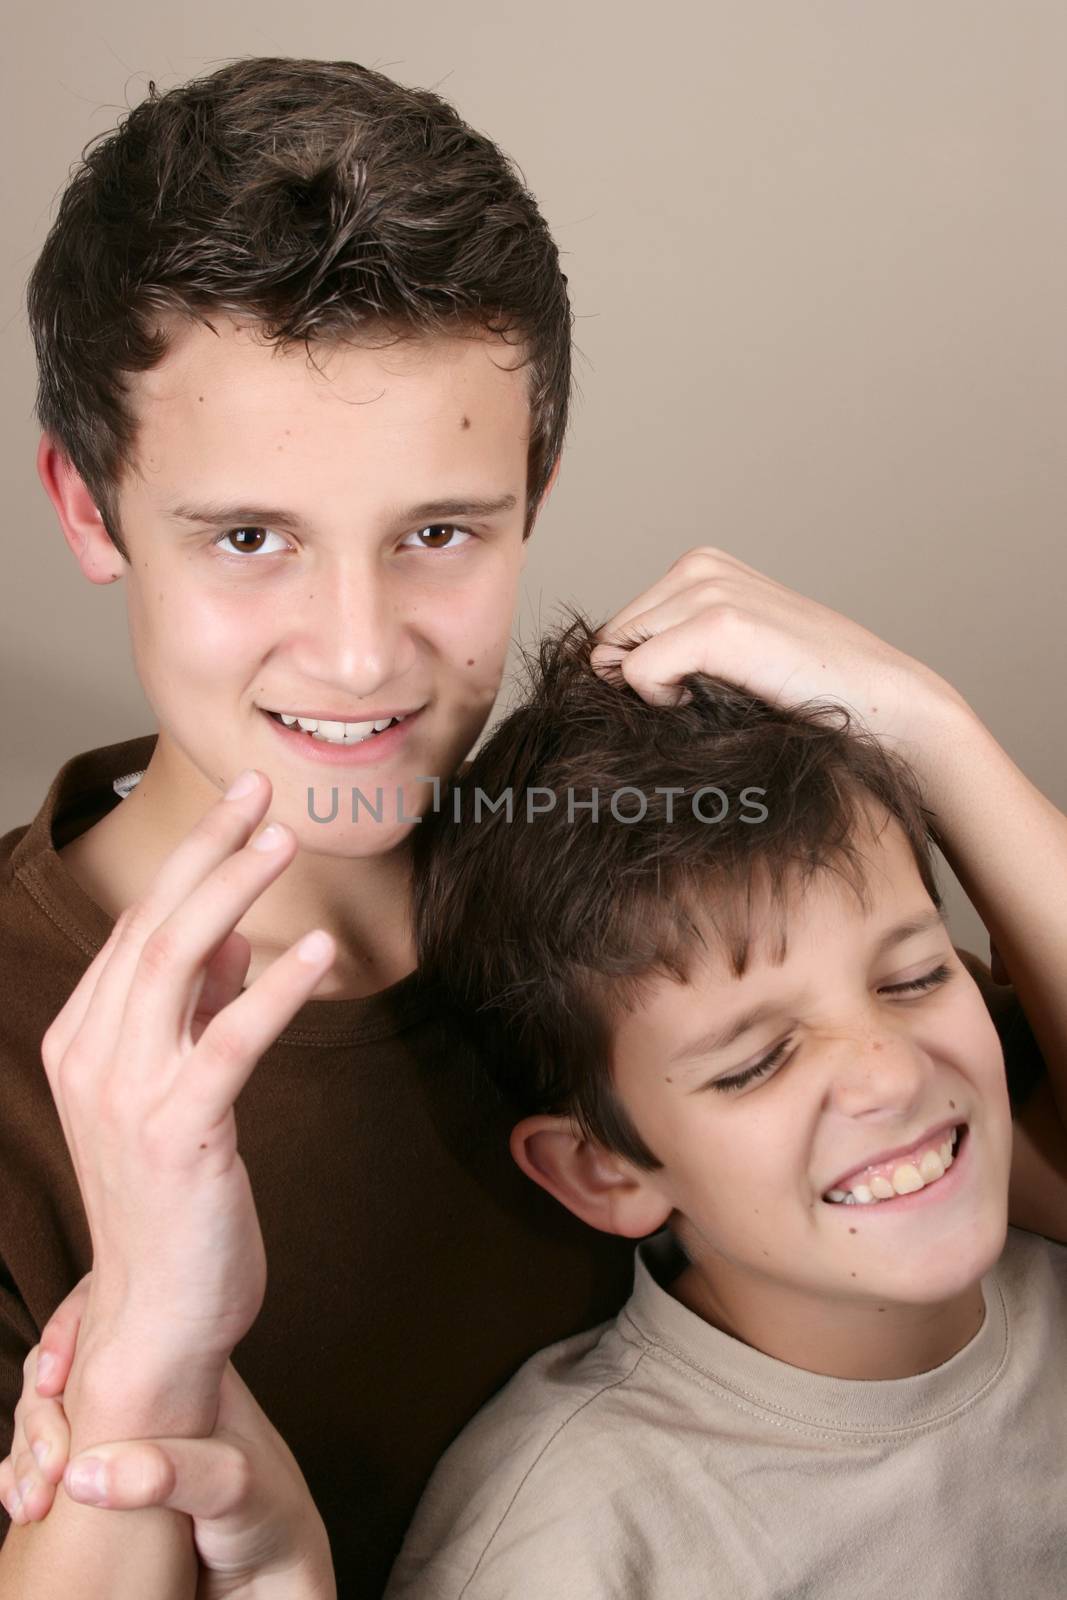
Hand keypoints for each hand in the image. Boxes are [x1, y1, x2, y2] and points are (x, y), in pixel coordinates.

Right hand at [0, 1281, 334, 1599]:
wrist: (269, 1576)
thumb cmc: (267, 1514)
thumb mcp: (232, 1484)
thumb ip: (171, 1472)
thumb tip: (83, 1474)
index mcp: (186, 1368)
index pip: (111, 1328)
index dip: (66, 1343)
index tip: (50, 1386)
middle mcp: (151, 1392)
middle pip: (67, 1373)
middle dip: (37, 1413)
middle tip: (46, 1470)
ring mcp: (126, 1433)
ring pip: (53, 1419)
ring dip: (25, 1450)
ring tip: (28, 1500)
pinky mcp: (108, 1477)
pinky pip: (51, 1464)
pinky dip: (23, 1477)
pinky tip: (21, 1504)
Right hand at [40, 770, 335, 1423]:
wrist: (159, 1314)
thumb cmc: (173, 1196)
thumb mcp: (176, 1087)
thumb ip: (196, 1010)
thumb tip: (237, 935)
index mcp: (84, 1036)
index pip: (138, 927)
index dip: (191, 859)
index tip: (240, 805)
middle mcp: (91, 1055)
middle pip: (152, 926)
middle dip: (207, 849)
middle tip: (260, 790)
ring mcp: (127, 1094)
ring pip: (176, 964)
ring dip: (233, 892)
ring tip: (285, 839)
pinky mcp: (178, 1133)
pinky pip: (228, 1042)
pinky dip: (273, 990)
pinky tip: (317, 951)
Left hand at [592, 547, 969, 762]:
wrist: (880, 705)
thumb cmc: (804, 693)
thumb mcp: (728, 656)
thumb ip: (668, 647)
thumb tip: (596, 668)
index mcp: (700, 566)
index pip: (618, 629)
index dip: (642, 674)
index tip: (700, 690)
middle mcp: (699, 566)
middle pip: (610, 640)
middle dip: (641, 681)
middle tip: (710, 699)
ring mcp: (708, 590)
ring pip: (619, 656)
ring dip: (656, 693)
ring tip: (723, 697)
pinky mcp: (717, 624)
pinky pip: (637, 674)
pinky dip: (663, 702)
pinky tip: (718, 703)